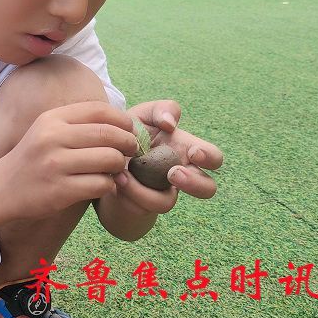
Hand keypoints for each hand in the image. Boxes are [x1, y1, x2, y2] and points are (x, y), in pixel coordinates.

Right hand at [0, 101, 138, 220]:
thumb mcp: (48, 130)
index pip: (99, 110)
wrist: (2, 188)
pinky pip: (101, 184)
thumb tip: (122, 125)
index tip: (129, 130)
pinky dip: (110, 185)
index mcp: (52, 118)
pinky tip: (105, 185)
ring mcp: (55, 164)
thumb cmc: (33, 158)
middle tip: (132, 150)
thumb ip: (79, 124)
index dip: (122, 119)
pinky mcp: (60, 190)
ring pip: (109, 159)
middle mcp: (53, 137)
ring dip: (120, 166)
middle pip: (108, 134)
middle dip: (128, 142)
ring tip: (117, 170)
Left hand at [108, 100, 222, 215]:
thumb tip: (170, 123)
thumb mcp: (143, 114)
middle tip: (173, 173)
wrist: (103, 153)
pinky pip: (139, 207)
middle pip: (207, 189)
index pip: (213, 158)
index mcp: (185, 150)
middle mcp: (179, 174)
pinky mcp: (140, 204)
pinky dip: (127, 192)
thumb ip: (161, 109)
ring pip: (166, 204)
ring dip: (145, 191)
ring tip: (125, 175)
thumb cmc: (130, 131)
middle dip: (194, 184)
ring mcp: (161, 192)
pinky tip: (116, 178)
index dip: (209, 157)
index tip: (192, 152)